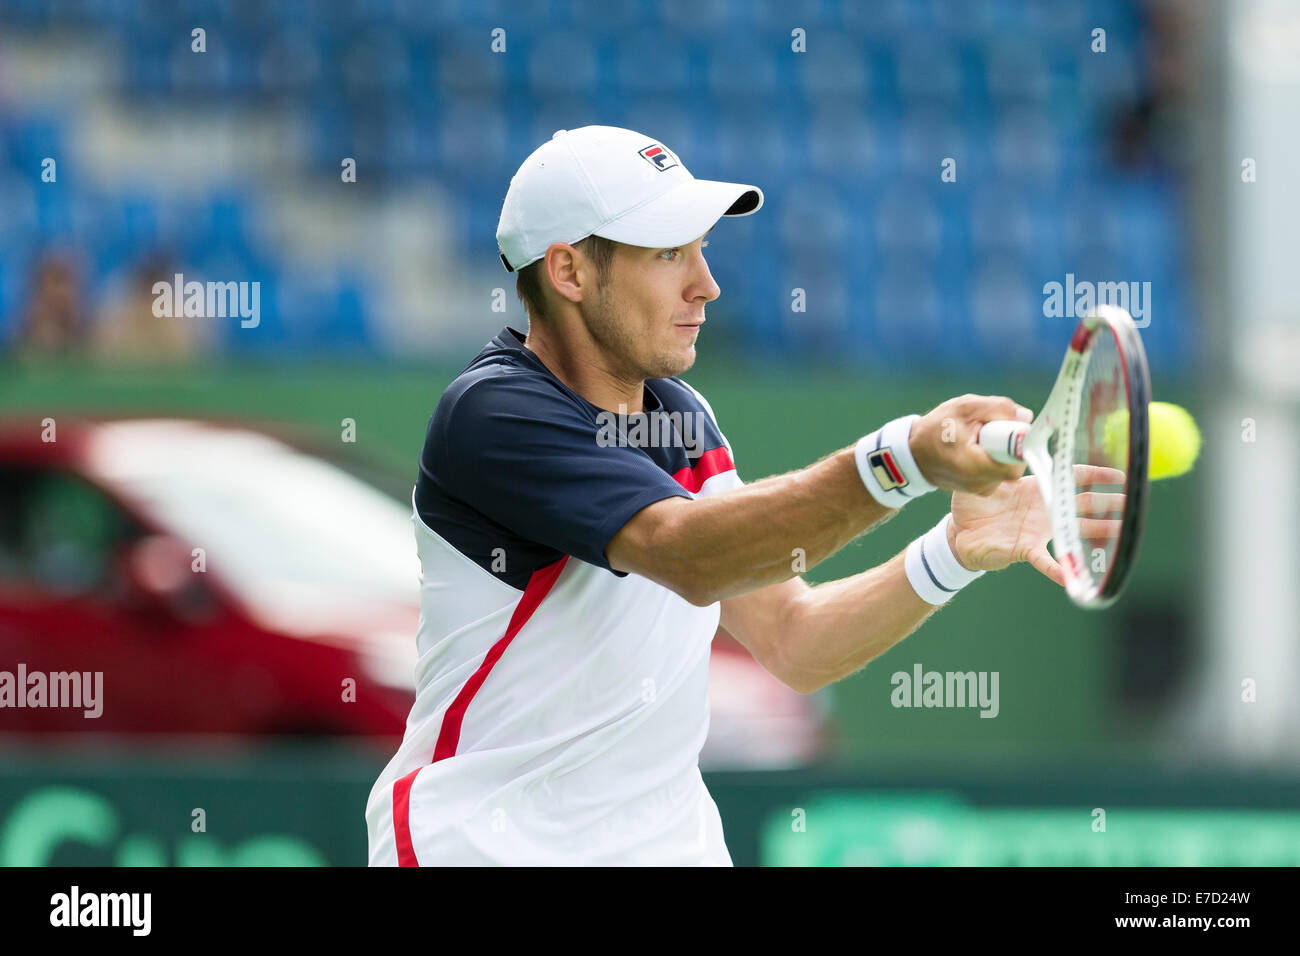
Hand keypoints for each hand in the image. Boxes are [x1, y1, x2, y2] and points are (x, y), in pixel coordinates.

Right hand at [910, 394, 1032, 495]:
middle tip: (989, 429)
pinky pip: (1000, 470)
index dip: (1018, 441)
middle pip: (1015, 462)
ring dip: (1000, 449)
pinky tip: (976, 448)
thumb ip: (999, 408)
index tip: (1009, 427)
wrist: (914, 454)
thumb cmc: (936, 429)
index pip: (1016, 461)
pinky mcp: (982, 489)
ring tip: (977, 439)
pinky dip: (994, 457)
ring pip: (1008, 465)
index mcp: (974, 466)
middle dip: (1008, 443)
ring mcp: (981, 489)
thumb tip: (1025, 416)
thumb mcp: (966, 407)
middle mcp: (980, 484)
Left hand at [947, 464, 1127, 586]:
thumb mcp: (988, 480)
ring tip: (1122, 534)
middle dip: (1108, 503)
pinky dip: (1059, 570)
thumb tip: (1014, 446)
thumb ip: (1003, 465)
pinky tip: (1074, 580)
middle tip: (1131, 503)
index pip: (1071, 478)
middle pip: (1083, 505)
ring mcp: (1038, 532)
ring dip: (1097, 532)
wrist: (959, 533)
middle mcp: (1043, 511)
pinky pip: (1045, 562)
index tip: (1118, 476)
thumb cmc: (974, 504)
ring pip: (1073, 532)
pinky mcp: (1025, 550)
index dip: (1095, 476)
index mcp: (1036, 489)